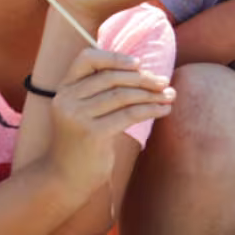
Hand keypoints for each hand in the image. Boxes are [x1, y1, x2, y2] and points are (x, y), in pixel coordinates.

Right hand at [44, 48, 173, 195]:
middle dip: (143, 78)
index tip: (139, 63)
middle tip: (165, 82)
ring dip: (151, 94)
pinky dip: (151, 110)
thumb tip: (143, 70)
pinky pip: (129, 114)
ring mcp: (77, 116)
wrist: (67, 177)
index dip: (114, 57)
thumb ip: (102, 91)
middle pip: (112, 77)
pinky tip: (164, 110)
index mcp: (64, 88)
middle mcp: (66, 99)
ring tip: (170, 95)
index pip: (87, 58)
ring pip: (123, 96)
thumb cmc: (84, 141)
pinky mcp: (92, 133)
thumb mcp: (86, 111)